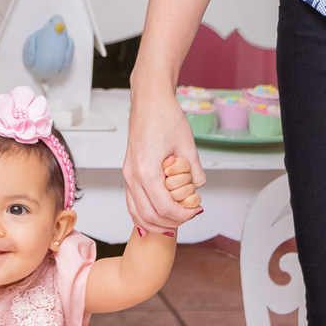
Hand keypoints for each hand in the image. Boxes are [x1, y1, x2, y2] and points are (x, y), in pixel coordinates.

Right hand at [124, 83, 204, 231]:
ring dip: (156, 223)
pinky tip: (160, 214)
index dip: (182, 215)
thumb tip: (198, 189)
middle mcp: (132, 176)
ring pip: (136, 214)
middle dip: (171, 222)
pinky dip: (145, 215)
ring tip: (175, 219)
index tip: (196, 210)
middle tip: (188, 216)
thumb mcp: (188, 145)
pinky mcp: (128, 173)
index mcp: (146, 170)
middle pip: (148, 216)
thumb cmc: (165, 117)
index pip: (164, 207)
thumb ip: (195, 172)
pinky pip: (132, 203)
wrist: (149, 102)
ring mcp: (127, 176)